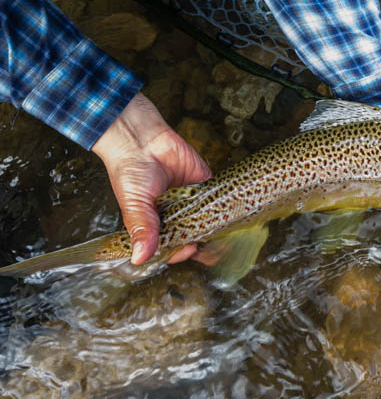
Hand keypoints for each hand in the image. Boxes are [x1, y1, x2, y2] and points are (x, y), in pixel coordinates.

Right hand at [91, 93, 210, 264]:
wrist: (141, 139)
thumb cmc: (130, 173)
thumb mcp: (134, 204)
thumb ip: (142, 229)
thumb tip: (140, 258)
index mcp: (155, 225)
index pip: (171, 246)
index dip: (181, 252)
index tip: (189, 250)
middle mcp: (174, 216)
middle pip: (192, 237)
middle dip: (203, 246)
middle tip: (214, 250)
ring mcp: (190, 201)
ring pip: (207, 221)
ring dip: (217, 230)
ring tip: (227, 239)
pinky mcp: (203, 186)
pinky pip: (217, 199)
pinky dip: (225, 207)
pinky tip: (232, 215)